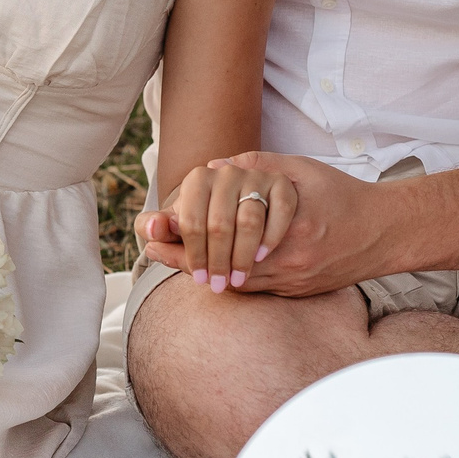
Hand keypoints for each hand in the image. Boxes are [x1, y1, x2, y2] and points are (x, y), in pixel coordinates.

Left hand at [139, 161, 296, 291]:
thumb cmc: (240, 208)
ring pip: (247, 224)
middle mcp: (233, 173)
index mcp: (206, 176)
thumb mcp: (203, 209)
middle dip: (215, 261)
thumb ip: (179, 218)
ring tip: (234, 280)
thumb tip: (152, 231)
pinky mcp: (288, 188)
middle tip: (214, 283)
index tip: (197, 275)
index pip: (191, 220)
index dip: (191, 253)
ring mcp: (263, 180)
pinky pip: (276, 217)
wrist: (306, 197)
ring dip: (239, 259)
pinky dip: (266, 241)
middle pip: (218, 225)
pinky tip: (259, 260)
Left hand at [142, 152, 392, 298]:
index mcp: (286, 222)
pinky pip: (255, 291)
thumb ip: (257, 165)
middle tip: (153, 250)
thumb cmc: (342, 195)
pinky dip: (229, 280)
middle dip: (183, 258)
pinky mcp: (299, 292)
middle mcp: (288, 257)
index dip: (184, 234)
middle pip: (221, 263)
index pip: (221, 230)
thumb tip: (211, 168)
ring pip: (235, 282)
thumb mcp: (300, 169)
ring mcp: (293, 279)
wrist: (386, 233)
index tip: (155, 232)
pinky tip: (209, 272)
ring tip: (173, 264)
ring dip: (202, 272)